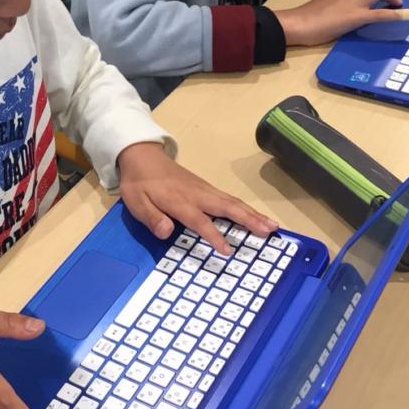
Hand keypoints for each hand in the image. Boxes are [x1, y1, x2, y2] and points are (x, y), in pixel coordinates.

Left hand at [116, 142, 277, 253]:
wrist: (142, 156)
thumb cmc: (139, 183)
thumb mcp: (135, 202)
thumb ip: (151, 217)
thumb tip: (166, 231)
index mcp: (180, 201)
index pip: (200, 221)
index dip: (214, 236)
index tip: (228, 251)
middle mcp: (197, 194)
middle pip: (227, 208)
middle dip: (249, 220)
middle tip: (270, 231)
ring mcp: (204, 189)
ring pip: (232, 202)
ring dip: (253, 214)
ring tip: (272, 226)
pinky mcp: (206, 188)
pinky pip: (229, 199)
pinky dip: (245, 208)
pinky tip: (255, 216)